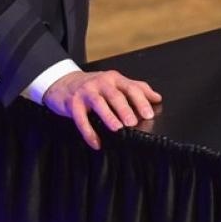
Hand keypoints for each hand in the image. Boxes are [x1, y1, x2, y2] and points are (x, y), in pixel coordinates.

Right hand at [42, 69, 161, 150]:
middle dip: (125, 109)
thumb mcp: (115, 83)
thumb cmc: (93, 86)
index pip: (131, 87)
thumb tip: (157, 98)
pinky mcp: (72, 103)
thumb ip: (137, 89)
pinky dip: (88, 132)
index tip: (149, 114)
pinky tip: (96, 142)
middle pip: (115, 95)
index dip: (141, 100)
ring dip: (108, 116)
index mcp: (115, 79)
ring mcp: (86, 92)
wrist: (63, 82)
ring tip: (117, 128)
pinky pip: (80, 118)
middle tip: (133, 122)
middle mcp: (101, 83)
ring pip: (98, 103)